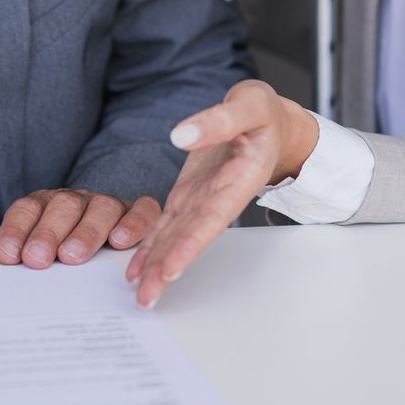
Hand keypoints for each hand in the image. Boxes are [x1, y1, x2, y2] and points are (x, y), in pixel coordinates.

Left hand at [0, 189, 161, 267]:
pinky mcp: (139, 211)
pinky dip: (133, 223)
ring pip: (101, 208)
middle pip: (62, 206)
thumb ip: (17, 249)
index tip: (7, 255)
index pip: (27, 209)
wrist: (110, 234)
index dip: (16, 229)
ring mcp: (109, 204)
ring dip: (85, 232)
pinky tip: (120, 241)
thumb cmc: (65, 248)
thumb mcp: (38, 249)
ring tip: (72, 256)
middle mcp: (77, 201)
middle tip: (37, 258)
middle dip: (47, 232)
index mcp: (47, 205)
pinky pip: (142, 209)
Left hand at [127, 80, 318, 307]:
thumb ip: (219, 119)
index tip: (171, 270)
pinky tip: (137, 269)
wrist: (268, 123)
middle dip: (167, 269)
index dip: (190, 245)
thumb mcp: (249, 104)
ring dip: (156, 266)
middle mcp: (218, 198)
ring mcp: (201, 199)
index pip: (211, 219)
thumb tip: (181, 134)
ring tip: (138, 293)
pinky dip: (151, 247)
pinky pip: (167, 225)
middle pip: (189, 238)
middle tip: (146, 300)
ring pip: (175, 237)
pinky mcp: (188, 195)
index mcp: (238, 180)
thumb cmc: (263, 114)